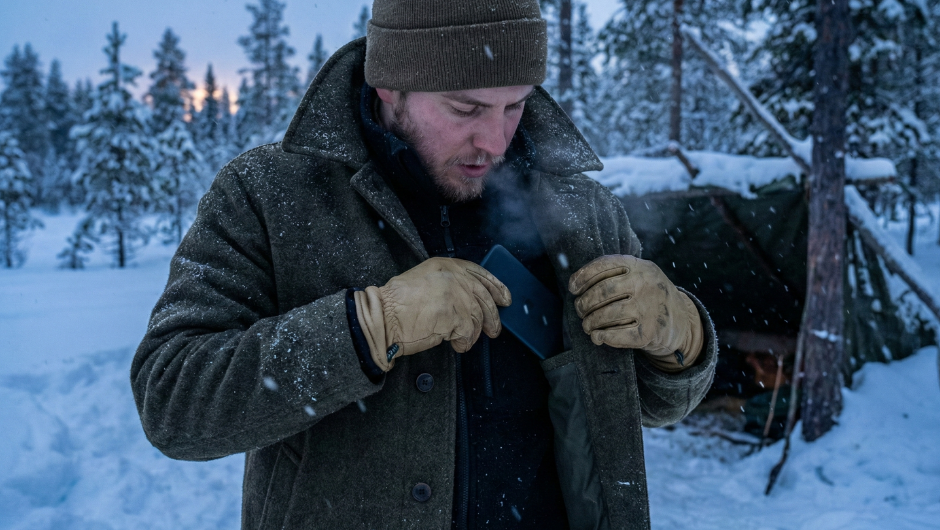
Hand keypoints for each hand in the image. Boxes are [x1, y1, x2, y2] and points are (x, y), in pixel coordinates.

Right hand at [355, 257, 511, 370]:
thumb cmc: (396, 303)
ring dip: (474, 333)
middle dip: (492, 315)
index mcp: (445, 265)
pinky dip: (464, 343)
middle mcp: (454, 278)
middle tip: (495, 328)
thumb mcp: (423, 279)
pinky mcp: (457, 317)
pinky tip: (456, 344)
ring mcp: (457, 297)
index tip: (503, 296)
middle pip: (484, 296)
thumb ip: (447, 284)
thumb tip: (466, 299)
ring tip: (464, 339)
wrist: (384, 317)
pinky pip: (469, 333)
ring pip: (478, 317)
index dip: (495, 285)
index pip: (478, 273)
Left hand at [568, 255, 702, 371]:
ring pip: (606, 314)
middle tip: (580, 310)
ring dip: (589, 322)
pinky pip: (616, 335)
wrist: (682, 321)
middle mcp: (646, 284)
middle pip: (602, 292)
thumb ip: (614, 273)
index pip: (603, 265)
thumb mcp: (640, 274)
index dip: (582, 276)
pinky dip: (601, 336)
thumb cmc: (650, 295)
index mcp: (640, 266)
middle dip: (584, 303)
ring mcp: (649, 309)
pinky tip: (597, 336)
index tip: (573, 288)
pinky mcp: (649, 333)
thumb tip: (575, 283)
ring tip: (587, 325)